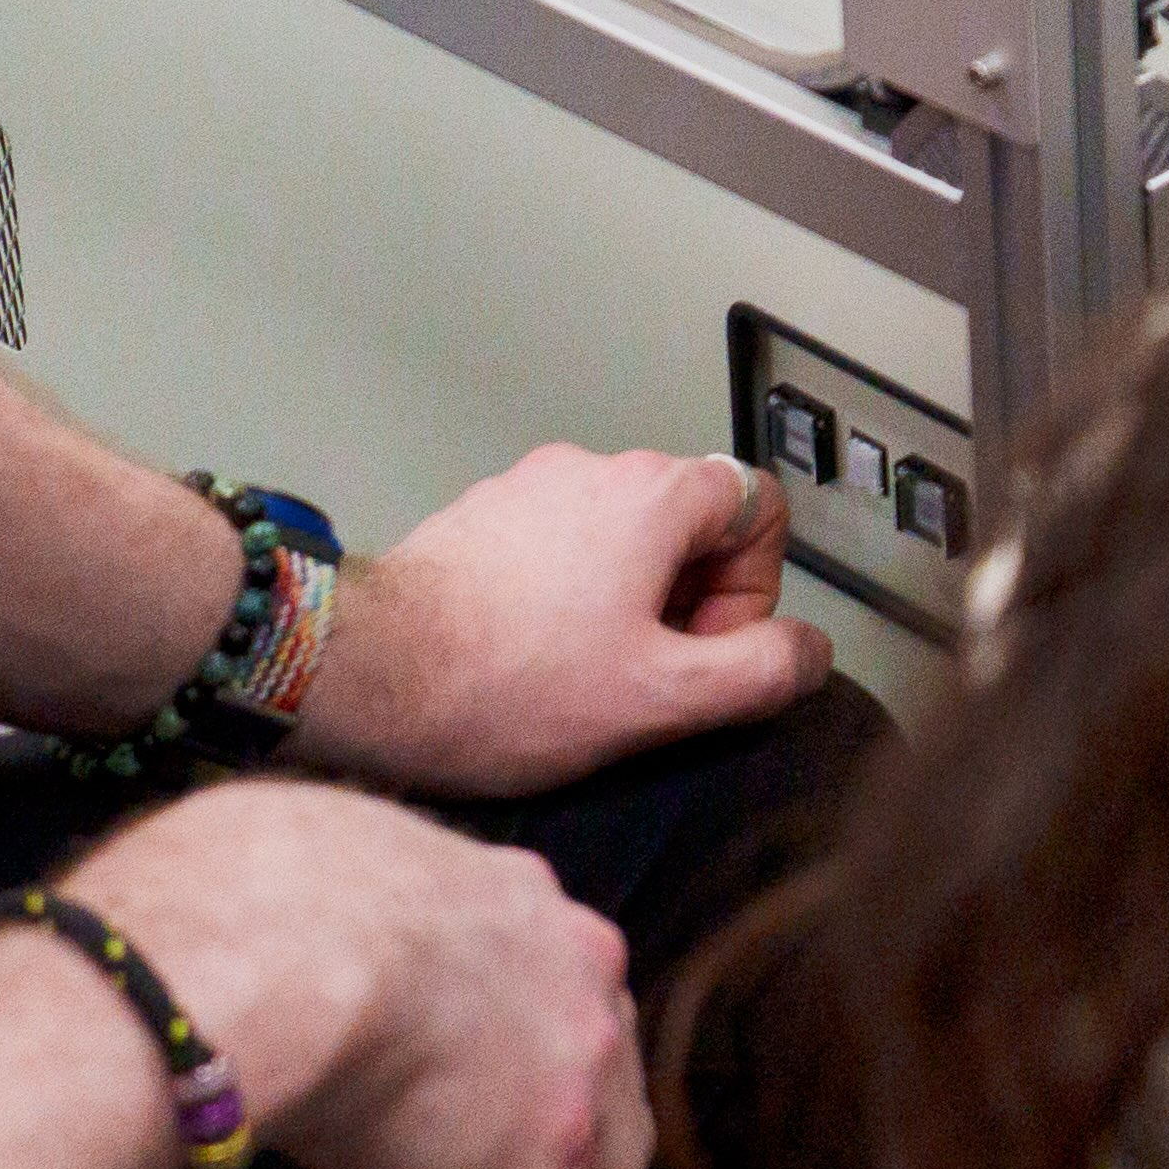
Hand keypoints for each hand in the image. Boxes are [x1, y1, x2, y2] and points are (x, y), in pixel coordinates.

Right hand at [54, 780, 657, 1168]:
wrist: (258, 937)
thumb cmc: (240, 896)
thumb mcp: (328, 880)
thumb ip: (344, 933)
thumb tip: (278, 968)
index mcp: (528, 909)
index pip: (562, 1022)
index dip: (539, 1102)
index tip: (484, 1165)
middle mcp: (582, 984)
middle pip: (607, 1124)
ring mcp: (575, 1081)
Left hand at [293, 443, 818, 801]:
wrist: (362, 675)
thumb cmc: (503, 684)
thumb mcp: (660, 699)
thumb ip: (760, 671)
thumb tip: (806, 652)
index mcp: (652, 494)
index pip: (758, 506)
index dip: (753, 587)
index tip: (706, 649)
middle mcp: (592, 469)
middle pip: (688, 521)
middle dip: (687, 600)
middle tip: (646, 675)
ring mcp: (526, 488)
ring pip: (619, 536)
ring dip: (624, 599)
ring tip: (579, 673)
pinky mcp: (476, 519)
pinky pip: (554, 547)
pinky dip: (562, 595)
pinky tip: (525, 659)